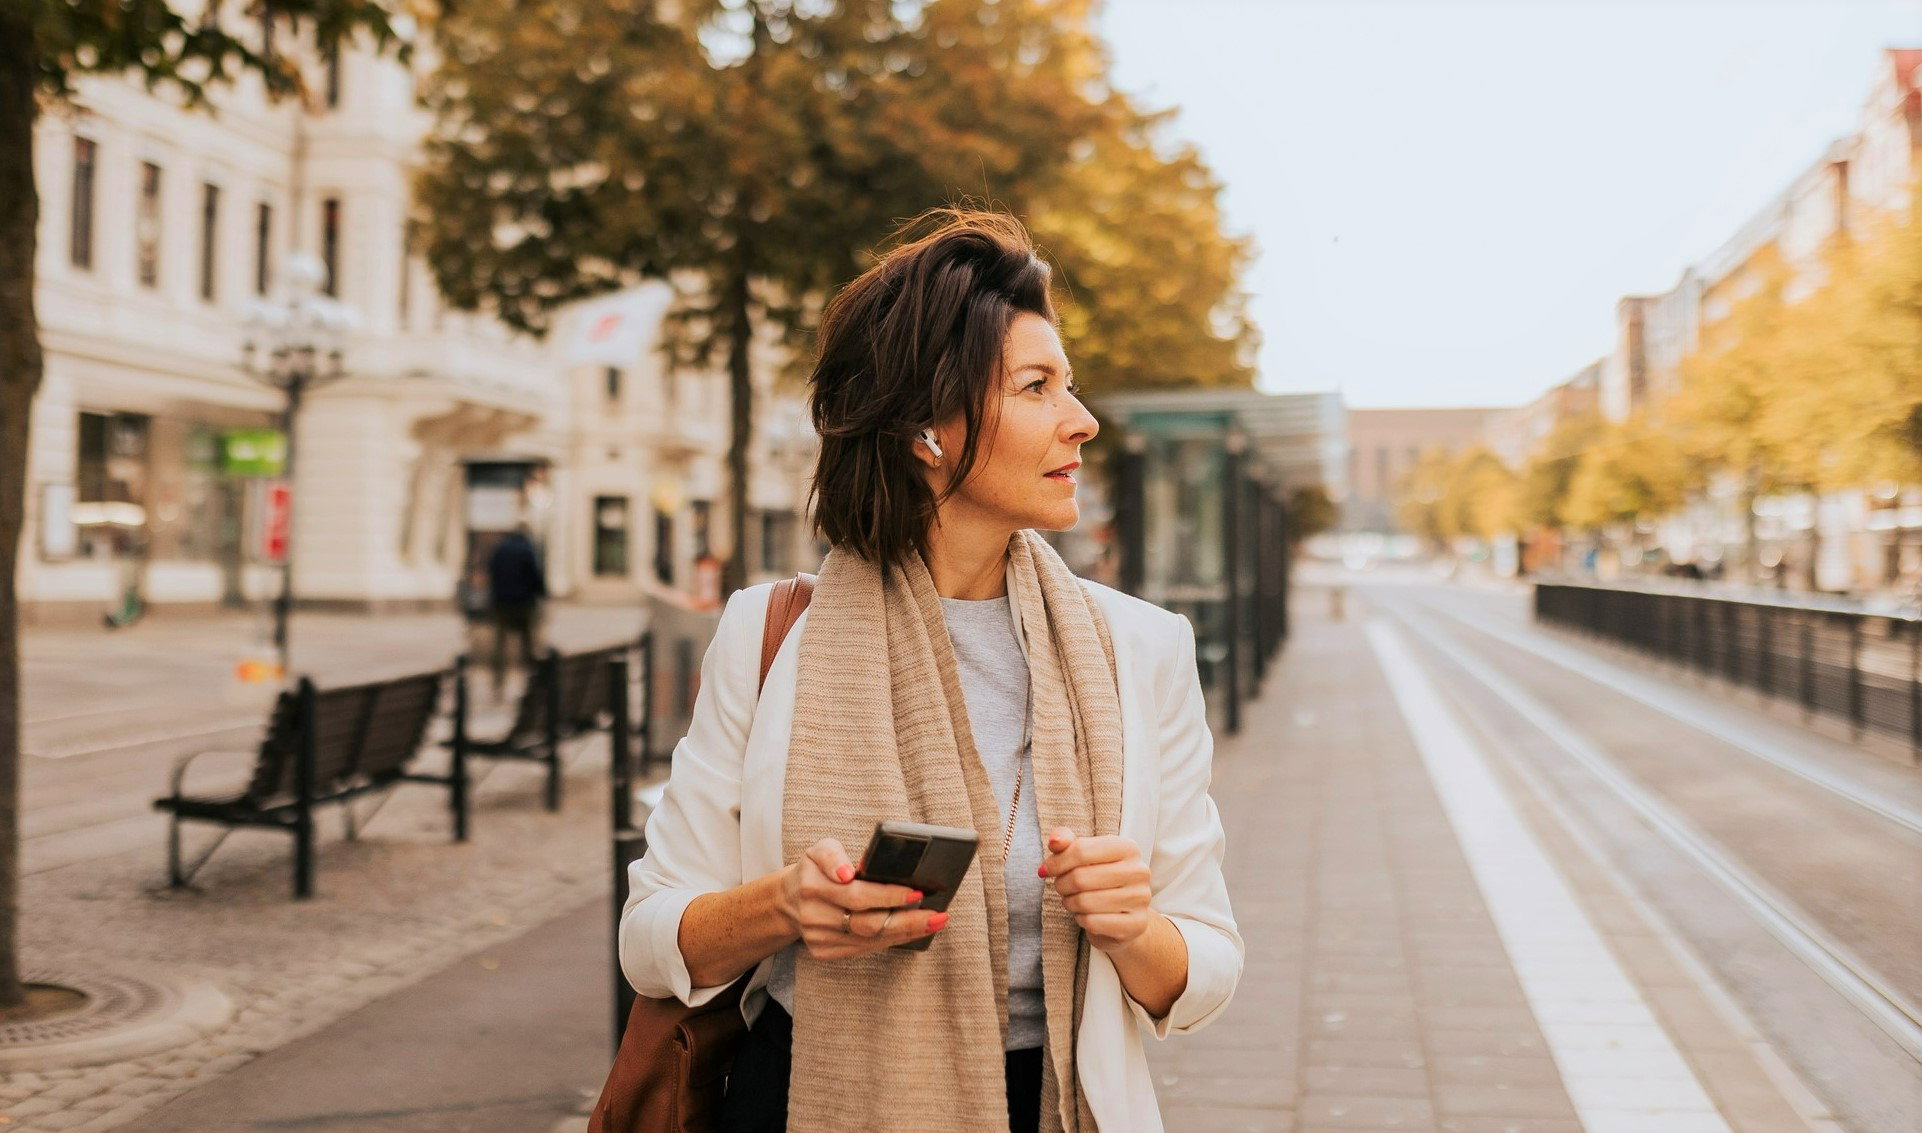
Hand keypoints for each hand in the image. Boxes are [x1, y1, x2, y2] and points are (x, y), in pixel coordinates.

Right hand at [779, 838, 948, 959]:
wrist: (789, 900)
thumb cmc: (815, 870)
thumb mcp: (819, 850)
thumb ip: (833, 855)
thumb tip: (848, 872)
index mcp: (813, 886)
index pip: (858, 895)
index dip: (889, 895)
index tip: (918, 893)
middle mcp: (815, 916)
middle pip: (868, 923)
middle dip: (907, 920)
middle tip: (938, 916)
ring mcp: (819, 938)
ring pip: (869, 940)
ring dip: (905, 933)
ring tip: (934, 924)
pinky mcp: (825, 951)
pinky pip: (864, 948)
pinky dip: (891, 940)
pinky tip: (912, 932)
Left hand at [1039, 827, 1155, 952]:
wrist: (1124, 915)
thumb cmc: (1099, 879)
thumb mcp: (1084, 856)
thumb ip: (1067, 842)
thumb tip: (1054, 840)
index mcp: (1127, 847)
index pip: (1081, 850)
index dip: (1057, 862)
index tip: (1046, 870)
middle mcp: (1139, 871)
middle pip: (1080, 877)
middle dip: (1062, 884)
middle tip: (1061, 888)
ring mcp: (1140, 898)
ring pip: (1085, 902)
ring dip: (1070, 903)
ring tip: (1073, 901)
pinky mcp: (1136, 924)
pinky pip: (1093, 922)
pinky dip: (1081, 920)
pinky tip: (1085, 915)